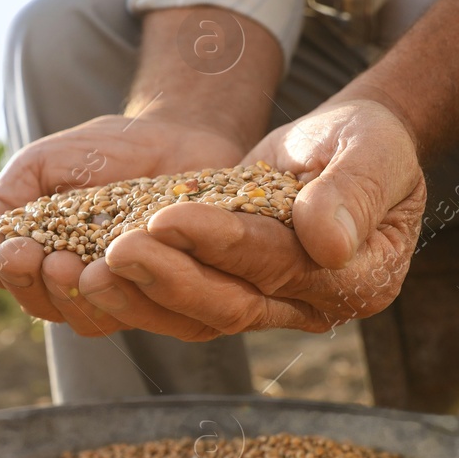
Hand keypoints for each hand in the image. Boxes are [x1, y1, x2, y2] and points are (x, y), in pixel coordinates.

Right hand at [0, 112, 244, 332]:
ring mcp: (122, 293)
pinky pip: (143, 310)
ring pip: (87, 318)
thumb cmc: (105, 150)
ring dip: (73, 296)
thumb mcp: (41, 166)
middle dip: (31, 281)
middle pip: (43, 305)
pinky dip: (127, 291)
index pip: (9, 278)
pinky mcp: (166, 295)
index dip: (1, 267)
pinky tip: (118, 266)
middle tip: (28, 254)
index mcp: (40, 257)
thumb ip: (1, 205)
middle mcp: (77, 286)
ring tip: (69, 264)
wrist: (179, 135)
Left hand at [74, 99, 425, 335]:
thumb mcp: (373, 148)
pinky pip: (179, 303)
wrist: (347, 146)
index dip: (222, 244)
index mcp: (359, 280)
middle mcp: (312, 307)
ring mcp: (269, 306)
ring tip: (85, 271)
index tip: (168, 217)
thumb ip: (354, 190)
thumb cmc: (368, 141)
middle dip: (168, 278)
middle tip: (114, 250)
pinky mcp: (231, 292)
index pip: (278, 265)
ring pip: (196, 316)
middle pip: (230, 304)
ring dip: (139, 295)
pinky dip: (134, 292)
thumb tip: (326, 240)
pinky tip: (88, 273)